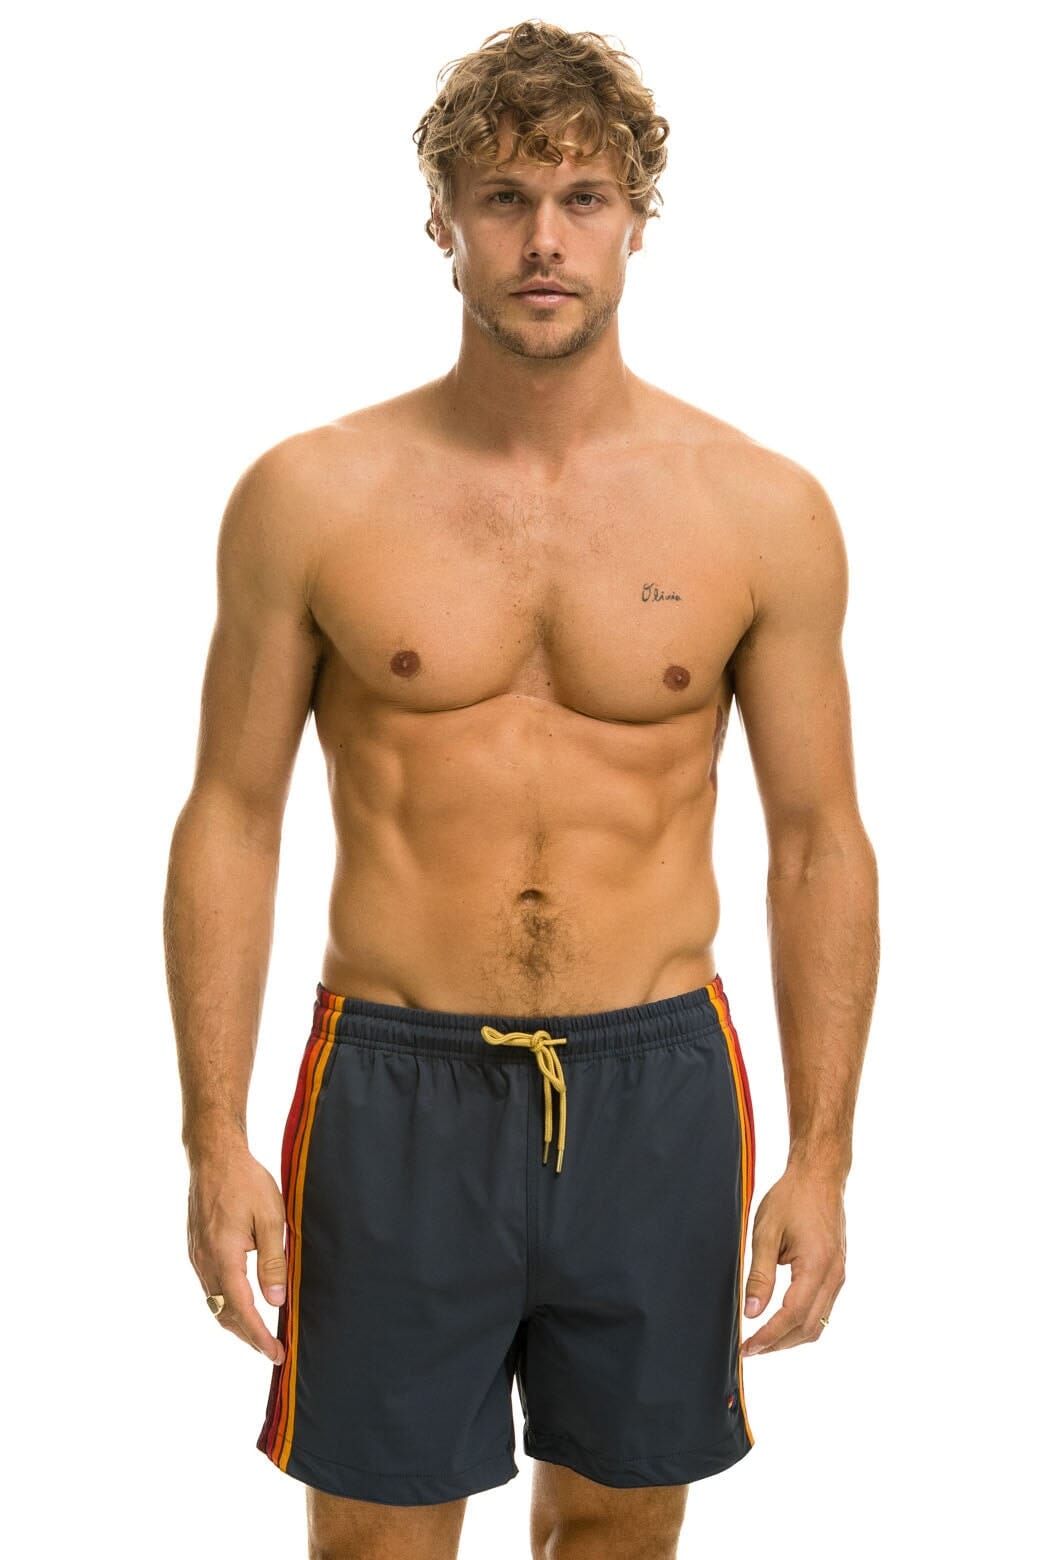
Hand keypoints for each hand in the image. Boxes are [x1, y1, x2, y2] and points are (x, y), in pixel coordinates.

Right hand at [187, 1140, 286, 1364]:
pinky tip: (242, 1303)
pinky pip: (209, 1287)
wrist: (213, 1156)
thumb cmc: (246, 1182)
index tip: (276, 1353)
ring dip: (236, 1322)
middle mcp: (205, 1262)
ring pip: (214, 1303)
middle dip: (248, 1337)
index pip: (241, 1310)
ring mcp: (197, 1256)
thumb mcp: (270, 1218)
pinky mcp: (196, 1249)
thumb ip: (273, 1261)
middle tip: (272, 1350)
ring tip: (260, 1334)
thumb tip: (276, 1301)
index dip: (258, 1337)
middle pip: (223, 1314)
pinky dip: (225, 1303)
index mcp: (223, 1256)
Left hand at [740, 1162, 845, 1355]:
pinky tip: (781, 1321)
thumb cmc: (791, 1198)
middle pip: (808, 1327)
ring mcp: (839, 1276)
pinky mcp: (837, 1273)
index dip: (769, 1336)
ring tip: (763, 1341)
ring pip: (818, 1322)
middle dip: (778, 1344)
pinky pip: (822, 1308)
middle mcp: (834, 1276)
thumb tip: (752, 1311)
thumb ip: (759, 1275)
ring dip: (791, 1337)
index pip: (792, 1316)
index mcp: (817, 1266)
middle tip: (750, 1349)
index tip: (748, 1348)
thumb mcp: (766, 1232)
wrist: (819, 1177)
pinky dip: (802, 1322)